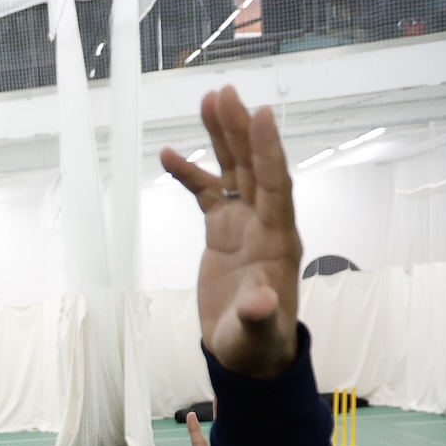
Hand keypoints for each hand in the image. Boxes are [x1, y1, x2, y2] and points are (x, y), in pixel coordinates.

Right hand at [161, 87, 300, 378]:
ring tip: (208, 100)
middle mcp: (265, 224)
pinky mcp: (224, 232)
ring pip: (235, 171)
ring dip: (222, 137)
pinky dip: (190, 174)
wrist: (248, 352)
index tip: (260, 114)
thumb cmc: (256, 344)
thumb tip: (260, 302)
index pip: (275, 185)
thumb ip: (259, 315)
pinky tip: (166, 154)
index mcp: (278, 241)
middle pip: (255, 166)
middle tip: (224, 93)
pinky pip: (208, 193)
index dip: (268, 151)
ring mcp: (244, 225)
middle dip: (241, 130)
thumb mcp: (256, 333)